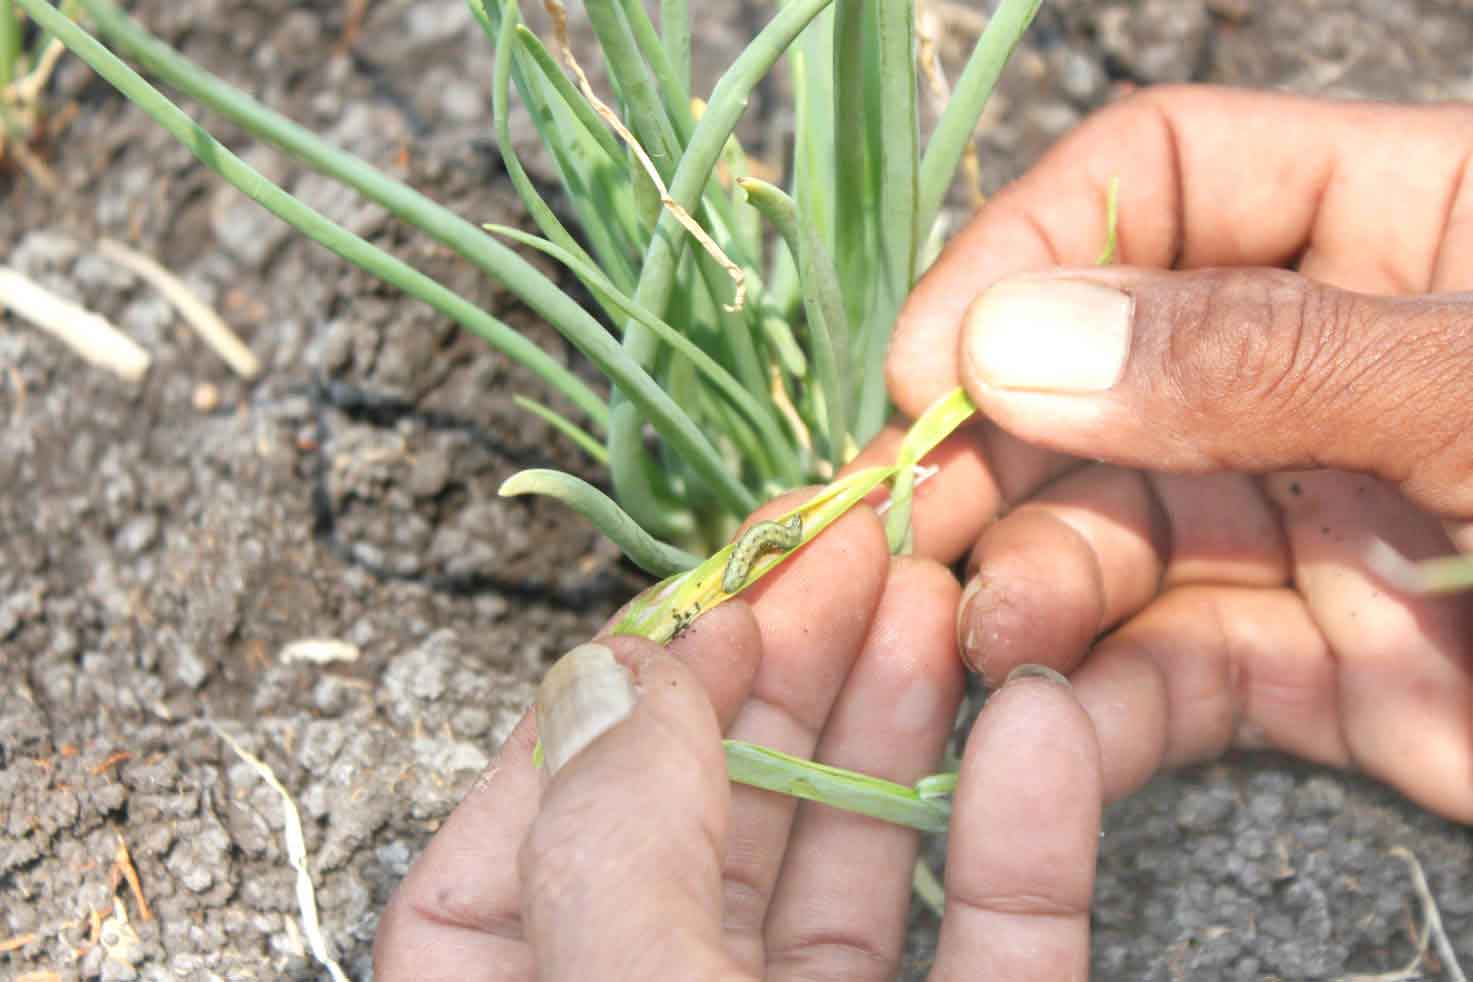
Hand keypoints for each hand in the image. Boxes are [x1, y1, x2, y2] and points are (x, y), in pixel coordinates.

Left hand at [374, 503, 1103, 980]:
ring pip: (845, 866)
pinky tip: (1046, 728)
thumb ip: (610, 855)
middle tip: (847, 541)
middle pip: (698, 824)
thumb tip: (612, 675)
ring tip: (931, 587)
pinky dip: (1027, 837)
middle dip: (774, 667)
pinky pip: (996, 946)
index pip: (507, 855)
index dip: (604, 709)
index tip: (715, 598)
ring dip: (893, 718)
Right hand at [879, 85, 1472, 821]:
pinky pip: (1168, 666)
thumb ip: (1267, 356)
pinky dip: (1088, 690)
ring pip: (1114, 528)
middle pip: (1099, 372)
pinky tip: (1037, 708)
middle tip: (914, 527)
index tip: (931, 368)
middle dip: (999, 447)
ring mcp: (1319, 520)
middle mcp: (1330, 366)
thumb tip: (1017, 337)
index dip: (1026, 254)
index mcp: (1399, 226)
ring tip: (983, 633)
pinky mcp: (1324, 670)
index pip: (1155, 181)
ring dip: (1028, 577)